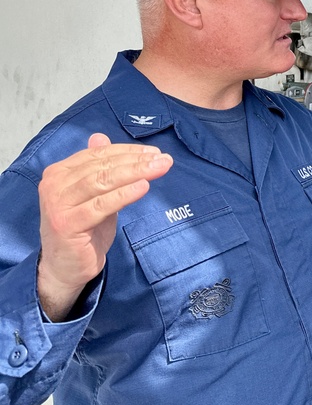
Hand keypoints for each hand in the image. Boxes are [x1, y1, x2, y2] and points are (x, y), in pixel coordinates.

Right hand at [37, 133, 172, 320]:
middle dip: (136, 161)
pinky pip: (101, 205)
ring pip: (101, 182)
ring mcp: (58, 204)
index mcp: (59, 172)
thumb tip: (100, 137)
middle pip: (102, 166)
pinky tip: (143, 187)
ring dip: (134, 172)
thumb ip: (96, 168)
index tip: (155, 152)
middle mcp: (54, 184)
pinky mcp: (67, 224)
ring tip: (159, 168)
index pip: (97, 154)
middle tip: (163, 159)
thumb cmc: (83, 229)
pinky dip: (124, 194)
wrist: (65, 266)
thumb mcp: (93, 195)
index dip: (127, 151)